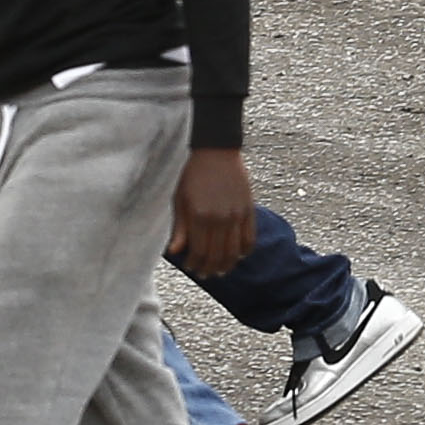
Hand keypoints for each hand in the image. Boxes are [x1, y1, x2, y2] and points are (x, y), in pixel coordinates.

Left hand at [171, 145, 256, 277]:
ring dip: (227, 265)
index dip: (195, 264)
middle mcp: (220, 218)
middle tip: (205, 274)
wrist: (216, 150)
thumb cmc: (193, 173)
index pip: (199, 252)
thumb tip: (175, 252)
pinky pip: (249, 239)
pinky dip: (244, 252)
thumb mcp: (179, 199)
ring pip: (234, 252)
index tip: (191, 267)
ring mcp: (236, 215)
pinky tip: (237, 256)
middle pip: (217, 256)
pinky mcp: (248, 210)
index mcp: (199, 216)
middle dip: (209, 269)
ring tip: (220, 270)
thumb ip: (179, 227)